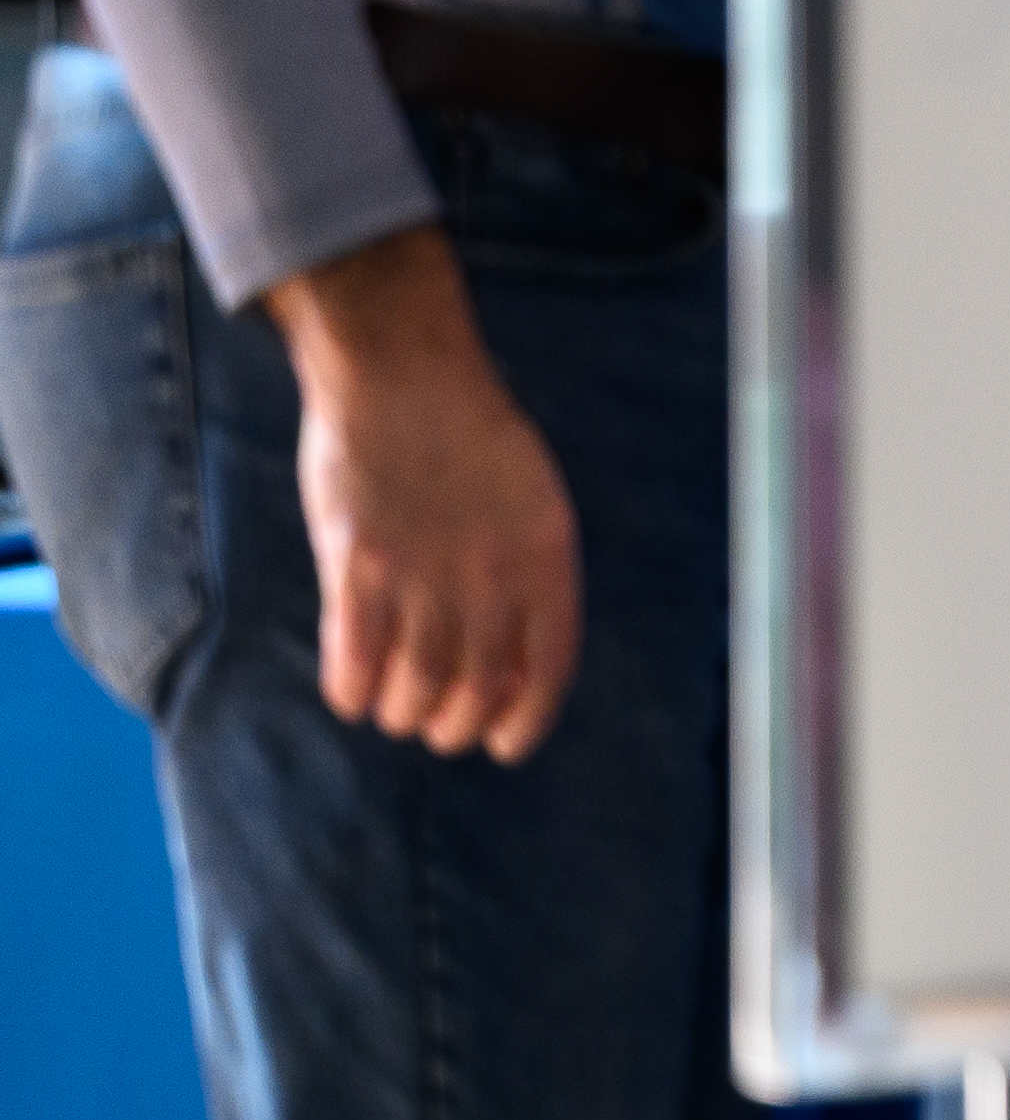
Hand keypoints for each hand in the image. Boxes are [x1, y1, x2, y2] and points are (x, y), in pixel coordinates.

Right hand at [265, 227, 581, 760]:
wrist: (404, 373)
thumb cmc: (468, 438)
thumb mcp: (530, 500)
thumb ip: (526, 573)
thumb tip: (514, 663)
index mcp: (546, 554)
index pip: (549, 666)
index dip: (525, 720)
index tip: (502, 746)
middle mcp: (492, 572)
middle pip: (476, 691)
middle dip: (452, 725)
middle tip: (432, 723)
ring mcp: (424, 571)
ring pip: (415, 690)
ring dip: (400, 712)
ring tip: (392, 706)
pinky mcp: (358, 565)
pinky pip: (354, 662)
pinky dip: (351, 690)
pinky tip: (350, 689)